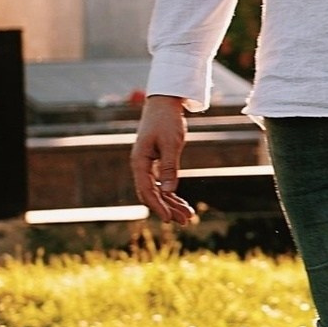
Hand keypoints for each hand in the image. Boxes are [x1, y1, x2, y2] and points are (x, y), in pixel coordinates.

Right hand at [130, 95, 196, 223]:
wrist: (164, 104)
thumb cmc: (167, 121)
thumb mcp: (171, 143)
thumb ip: (169, 167)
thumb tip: (169, 190)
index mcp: (139, 162)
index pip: (147, 190)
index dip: (158, 206)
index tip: (169, 219)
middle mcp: (140, 166)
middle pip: (152, 194)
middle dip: (168, 209)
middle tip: (185, 222)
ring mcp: (147, 165)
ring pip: (158, 190)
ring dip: (172, 203)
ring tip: (188, 216)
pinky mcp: (155, 163)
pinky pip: (161, 182)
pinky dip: (171, 193)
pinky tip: (182, 203)